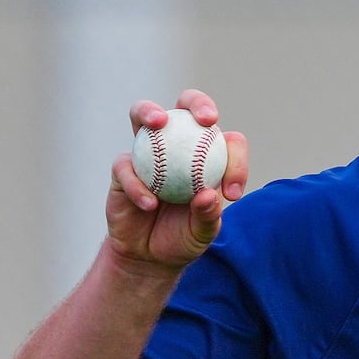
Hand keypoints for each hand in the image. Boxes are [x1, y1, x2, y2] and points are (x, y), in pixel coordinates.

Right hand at [107, 88, 248, 272]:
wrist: (148, 255)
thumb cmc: (183, 238)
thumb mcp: (202, 233)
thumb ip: (208, 215)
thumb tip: (209, 194)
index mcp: (208, 156)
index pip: (228, 143)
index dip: (236, 160)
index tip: (232, 192)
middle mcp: (178, 145)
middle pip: (186, 108)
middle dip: (198, 103)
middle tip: (207, 119)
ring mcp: (147, 152)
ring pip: (143, 116)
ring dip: (149, 112)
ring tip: (158, 122)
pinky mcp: (123, 169)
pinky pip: (126, 167)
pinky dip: (138, 185)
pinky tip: (149, 203)